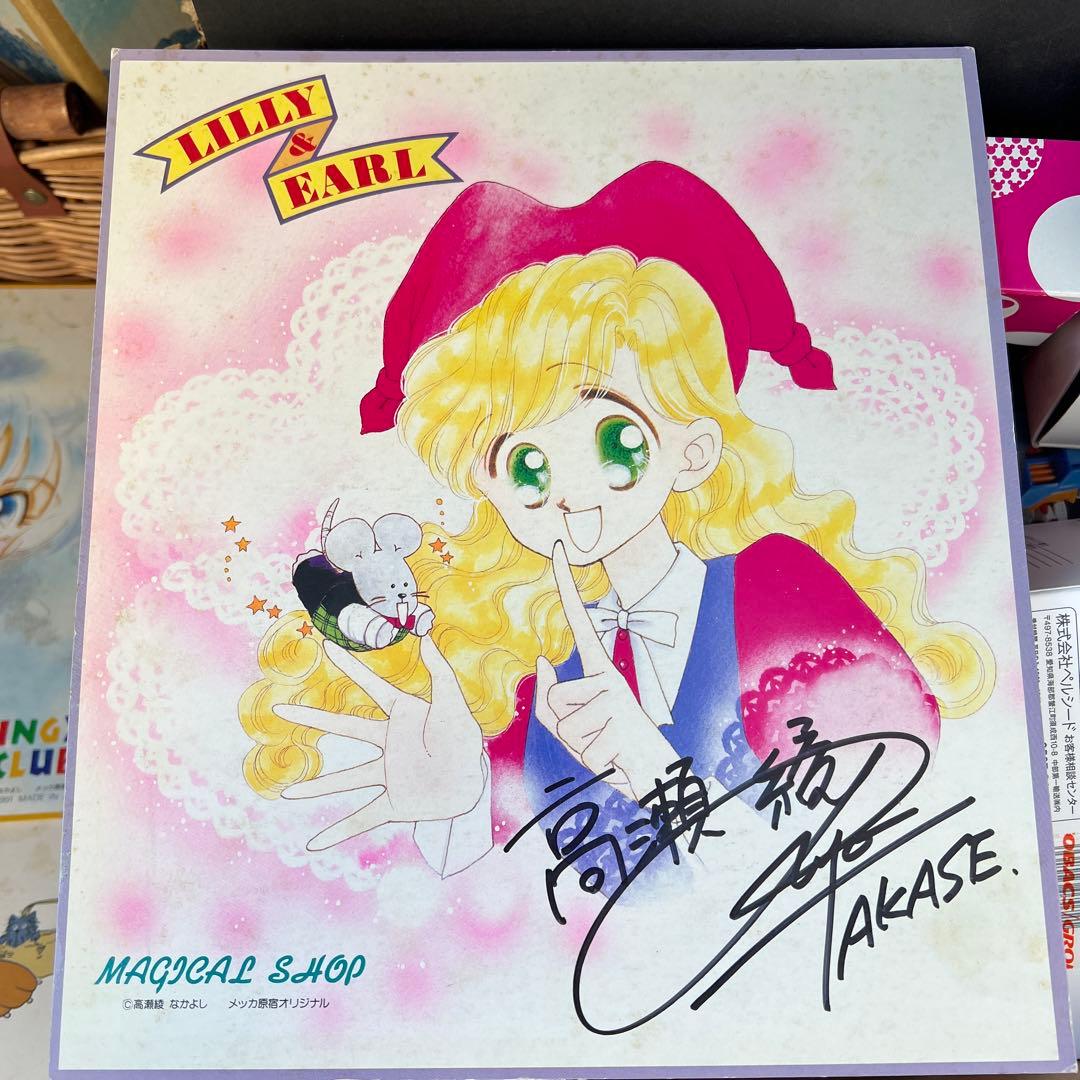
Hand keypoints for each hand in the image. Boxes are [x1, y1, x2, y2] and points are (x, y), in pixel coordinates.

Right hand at [274, 635, 484, 850]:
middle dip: (313, 719)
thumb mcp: (454, 704)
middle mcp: (389, 744)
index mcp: (402, 717)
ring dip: (319, 787)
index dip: (350, 665)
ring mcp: (389, 774)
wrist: (476, 782)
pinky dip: (339, 833)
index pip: (371, 686)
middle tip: (280, 711)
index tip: (327, 646)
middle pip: (344, 728)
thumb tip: (425, 635)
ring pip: (347, 779)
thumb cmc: (467, 740)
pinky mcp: (395, 803)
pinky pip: (362, 819)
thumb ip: (440, 673)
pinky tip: (316, 844)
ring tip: (288, 793)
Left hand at [535, 541, 676, 800]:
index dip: (567, 586)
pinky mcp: (622, 719)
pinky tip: (616, 758)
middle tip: (595, 737)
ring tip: (605, 747)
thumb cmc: (609, 752)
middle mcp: (609, 677)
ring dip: (579, 747)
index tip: (558, 546)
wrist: (654, 780)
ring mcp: (617, 696)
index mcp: (599, 672)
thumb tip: (543, 661)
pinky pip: (581, 744)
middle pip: (554, 696)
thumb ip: (547, 700)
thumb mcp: (569, 731)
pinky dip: (592, 761)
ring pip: (565, 723)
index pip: (581, 622)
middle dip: (563, 727)